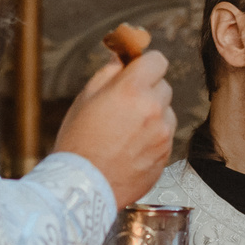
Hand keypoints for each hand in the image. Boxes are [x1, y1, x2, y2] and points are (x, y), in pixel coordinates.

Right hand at [51, 47, 175, 206]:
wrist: (83, 186)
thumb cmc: (78, 141)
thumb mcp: (85, 98)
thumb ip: (109, 72)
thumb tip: (122, 58)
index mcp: (132, 90)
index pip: (158, 61)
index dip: (146, 64)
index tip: (138, 70)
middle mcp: (153, 109)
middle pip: (164, 86)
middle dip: (148, 90)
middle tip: (125, 105)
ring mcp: (163, 134)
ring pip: (166, 112)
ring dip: (153, 115)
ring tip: (125, 131)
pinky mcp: (166, 155)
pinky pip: (165, 136)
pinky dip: (153, 138)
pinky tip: (130, 148)